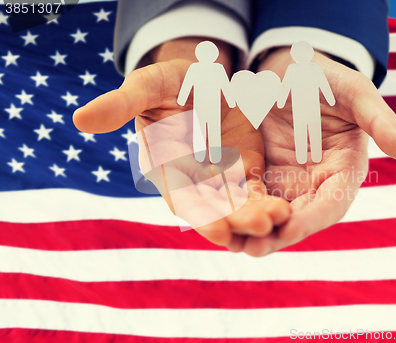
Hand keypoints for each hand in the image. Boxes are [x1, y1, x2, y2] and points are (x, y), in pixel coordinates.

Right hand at [73, 38, 290, 250]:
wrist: (201, 79)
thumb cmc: (169, 82)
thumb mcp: (148, 86)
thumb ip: (121, 103)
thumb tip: (80, 119)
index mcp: (166, 167)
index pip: (181, 198)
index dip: (199, 214)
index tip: (219, 229)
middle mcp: (193, 180)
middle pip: (215, 208)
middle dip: (237, 219)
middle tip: (261, 226)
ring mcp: (220, 178)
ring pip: (238, 204)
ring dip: (256, 215)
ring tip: (278, 219)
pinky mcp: (243, 170)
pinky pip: (256, 190)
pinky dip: (267, 200)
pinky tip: (285, 209)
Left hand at [240, 48, 395, 256]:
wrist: (290, 70)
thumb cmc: (327, 79)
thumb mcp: (355, 92)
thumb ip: (380, 121)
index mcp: (343, 171)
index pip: (332, 203)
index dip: (313, 218)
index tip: (291, 230)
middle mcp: (315, 184)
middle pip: (298, 218)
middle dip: (276, 235)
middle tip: (252, 248)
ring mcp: (287, 182)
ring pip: (271, 214)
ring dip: (252, 231)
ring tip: (230, 243)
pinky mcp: (261, 174)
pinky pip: (248, 197)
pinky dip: (235, 210)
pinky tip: (216, 219)